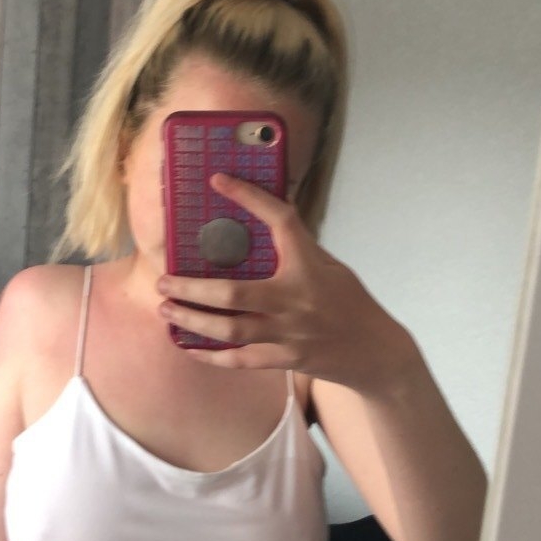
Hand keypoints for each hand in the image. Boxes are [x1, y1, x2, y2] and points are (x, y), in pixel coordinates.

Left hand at [157, 173, 412, 391]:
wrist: (375, 351)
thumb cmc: (349, 302)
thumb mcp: (329, 266)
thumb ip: (297, 250)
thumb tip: (260, 223)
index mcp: (309, 265)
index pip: (279, 220)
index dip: (249, 197)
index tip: (219, 180)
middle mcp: (296, 299)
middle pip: (233, 295)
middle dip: (191, 288)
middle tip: (164, 280)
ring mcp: (290, 333)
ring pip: (230, 330)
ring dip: (193, 321)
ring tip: (166, 310)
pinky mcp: (287, 358)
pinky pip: (241, 360)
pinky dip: (212, 355)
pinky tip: (190, 348)